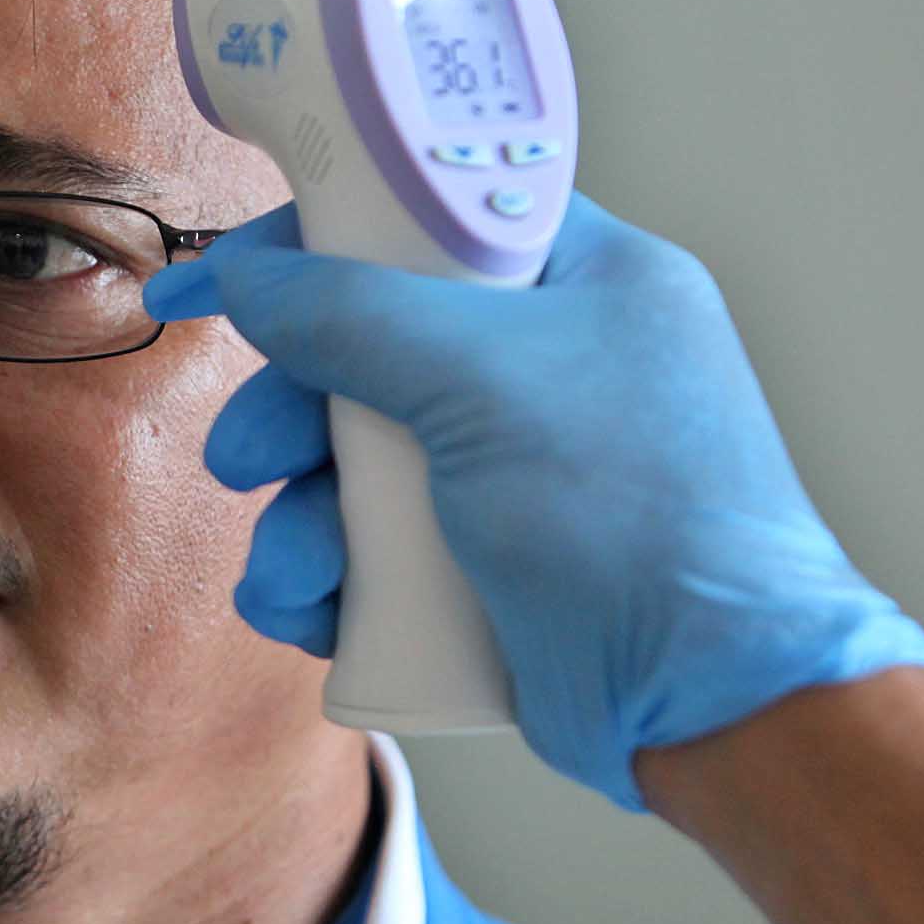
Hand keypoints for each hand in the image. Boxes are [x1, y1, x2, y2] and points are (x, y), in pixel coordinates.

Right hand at [142, 193, 923, 808]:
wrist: (710, 704)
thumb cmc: (640, 517)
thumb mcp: (483, 378)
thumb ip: (352, 313)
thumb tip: (249, 279)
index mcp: (582, 282)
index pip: (421, 219)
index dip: (309, 241)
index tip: (213, 281)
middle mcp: (548, 368)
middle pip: (366, 353)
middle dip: (290, 416)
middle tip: (247, 459)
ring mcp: (517, 473)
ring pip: (356, 464)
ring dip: (301, 518)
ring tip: (296, 573)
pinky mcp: (489, 568)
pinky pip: (374, 549)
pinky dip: (329, 578)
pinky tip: (314, 611)